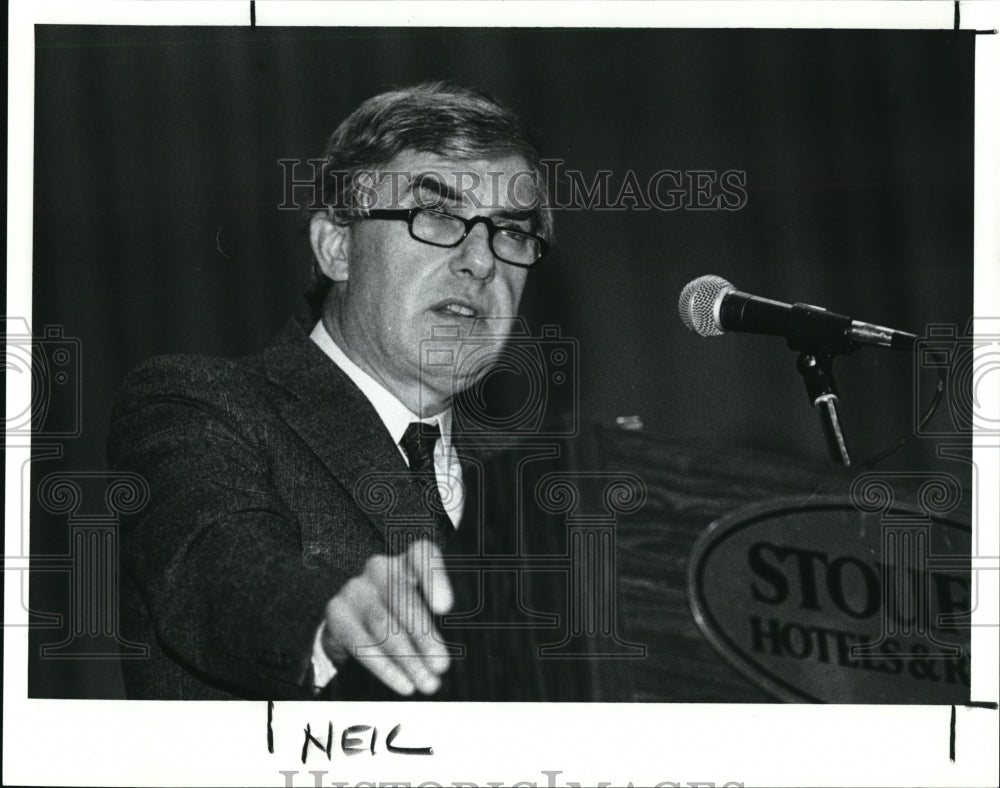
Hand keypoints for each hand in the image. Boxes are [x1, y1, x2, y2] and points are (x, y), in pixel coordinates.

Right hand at [321, 539, 453, 694]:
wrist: (353, 626)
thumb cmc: (401, 618)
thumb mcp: (423, 611)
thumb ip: (439, 621)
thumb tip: (450, 653)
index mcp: (407, 562)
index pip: (421, 554)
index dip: (434, 577)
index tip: (446, 608)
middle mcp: (380, 569)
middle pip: (403, 597)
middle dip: (425, 636)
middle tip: (441, 666)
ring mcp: (355, 588)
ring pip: (383, 623)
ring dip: (407, 658)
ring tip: (426, 682)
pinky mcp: (336, 612)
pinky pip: (360, 642)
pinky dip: (384, 667)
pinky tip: (402, 683)